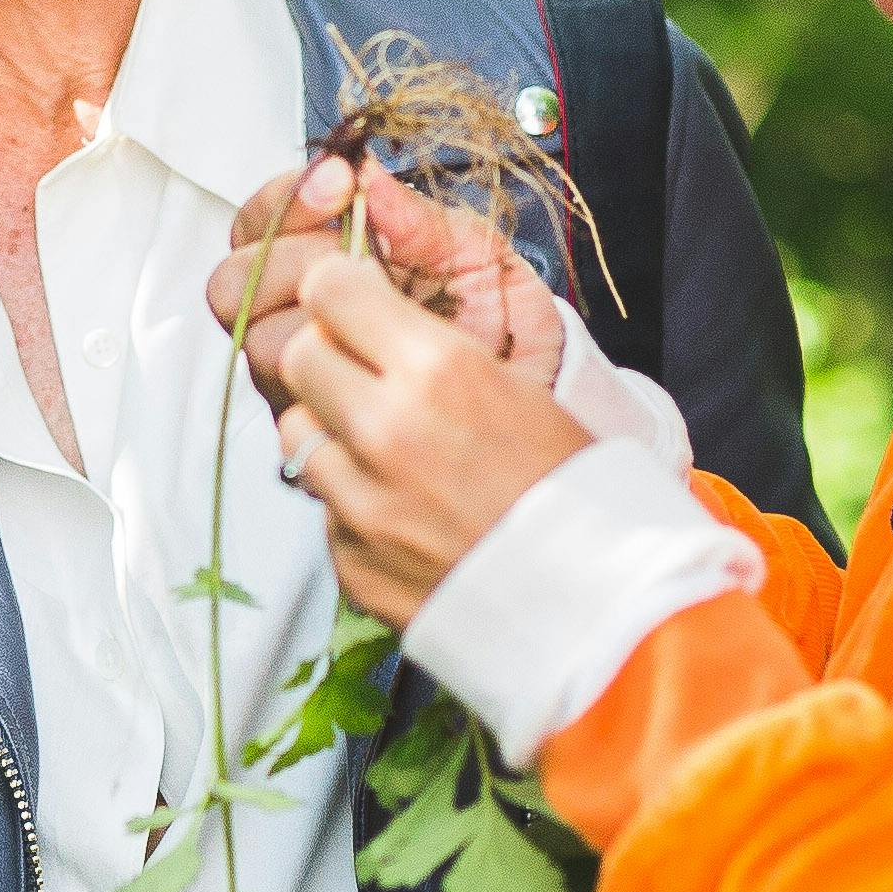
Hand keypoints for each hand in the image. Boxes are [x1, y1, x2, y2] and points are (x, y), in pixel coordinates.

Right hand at [206, 153, 564, 409]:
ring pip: (259, 341)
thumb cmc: (502, 322)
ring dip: (312, 313)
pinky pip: (295, 401)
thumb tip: (368, 176)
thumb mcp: (474, 254)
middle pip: (233, 285)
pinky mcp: (320, 427)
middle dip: (289, 256)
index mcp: (318, 262)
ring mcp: (302, 376)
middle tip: (351, 248)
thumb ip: (420, 218)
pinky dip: (336, 370)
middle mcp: (296, 320)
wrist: (537, 398)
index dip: (285, 198)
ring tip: (377, 302)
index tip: (339, 181)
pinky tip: (384, 355)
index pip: (258, 224)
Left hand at [248, 249, 590, 626]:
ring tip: (385, 448)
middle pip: (299, 357)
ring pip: (298, 432)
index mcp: (438, 371)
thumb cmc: (573, 489)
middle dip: (325, 355)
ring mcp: (361, 504)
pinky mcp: (349, 561)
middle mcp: (386, 431)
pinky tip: (405, 512)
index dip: (338, 290)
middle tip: (362, 371)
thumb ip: (431, 353)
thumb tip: (369, 322)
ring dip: (329, 430)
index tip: (349, 298)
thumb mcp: (518, 387)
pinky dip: (351, 503)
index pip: (330, 290)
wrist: (594, 602)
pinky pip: (325, 508)